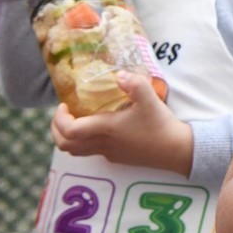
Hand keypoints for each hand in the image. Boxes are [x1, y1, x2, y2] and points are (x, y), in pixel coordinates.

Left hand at [51, 71, 192, 174]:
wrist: (176, 150)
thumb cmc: (160, 125)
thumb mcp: (150, 99)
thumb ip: (134, 84)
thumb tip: (118, 74)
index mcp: (106, 129)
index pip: (69, 131)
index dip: (59, 119)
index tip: (64, 105)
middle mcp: (103, 143)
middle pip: (65, 145)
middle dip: (56, 129)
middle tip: (63, 114)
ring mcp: (109, 153)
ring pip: (76, 151)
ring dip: (68, 138)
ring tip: (75, 121)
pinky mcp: (117, 158)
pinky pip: (92, 152)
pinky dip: (85, 142)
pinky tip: (100, 130)